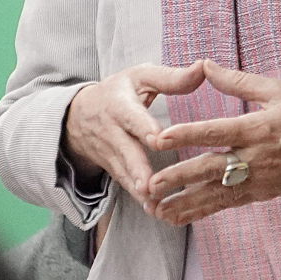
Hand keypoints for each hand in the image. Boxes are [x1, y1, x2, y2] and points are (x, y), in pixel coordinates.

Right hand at [61, 63, 209, 200]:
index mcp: (121, 105)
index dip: (144, 128)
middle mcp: (113, 131)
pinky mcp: (114, 169)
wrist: (78, 116)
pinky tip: (156, 211)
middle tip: (150, 184)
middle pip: (126, 151)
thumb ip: (171, 77)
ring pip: (125, 173)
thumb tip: (203, 67)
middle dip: (137, 168)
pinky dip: (140, 199)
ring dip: (139, 190)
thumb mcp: (140, 78)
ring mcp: (111, 154)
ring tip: (155, 206)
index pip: (132, 117)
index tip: (157, 139)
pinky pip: (126, 185)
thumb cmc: (119, 92)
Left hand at [143, 65, 280, 225]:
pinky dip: (200, 212)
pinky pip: (225, 205)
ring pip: (214, 194)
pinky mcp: (259, 194)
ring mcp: (258, 180)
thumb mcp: (277, 90)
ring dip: (184, 202)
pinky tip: (177, 217)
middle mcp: (256, 157)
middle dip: (179, 177)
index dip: (187, 134)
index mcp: (259, 128)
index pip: (217, 131)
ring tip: (155, 208)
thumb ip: (237, 80)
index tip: (160, 138)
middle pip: (211, 168)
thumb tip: (204, 64)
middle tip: (150, 183)